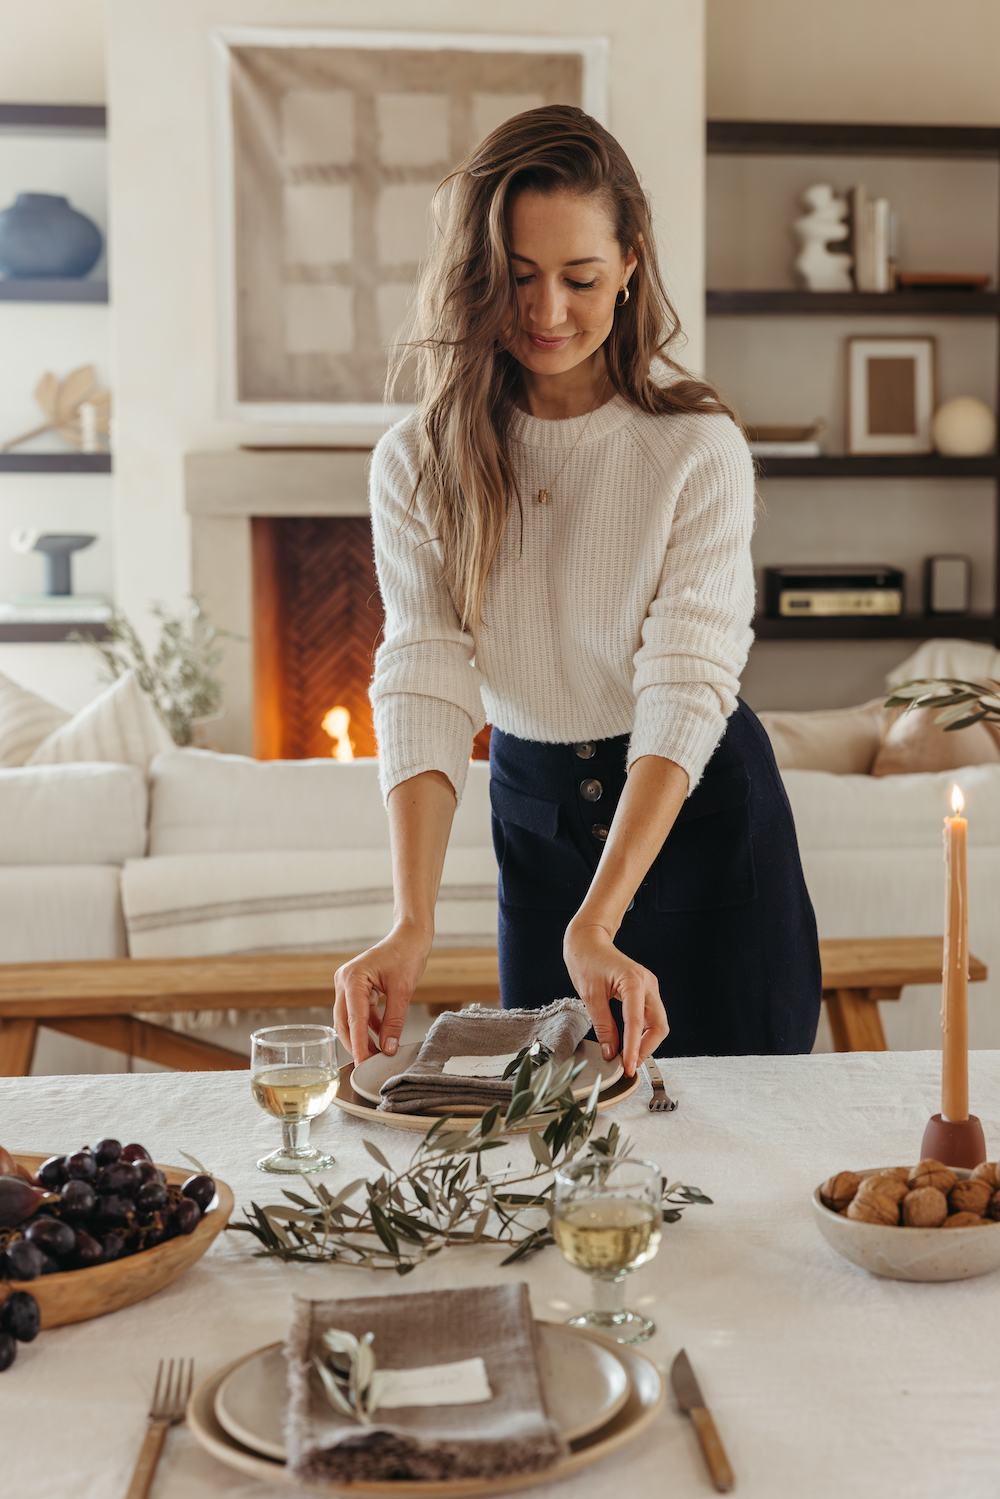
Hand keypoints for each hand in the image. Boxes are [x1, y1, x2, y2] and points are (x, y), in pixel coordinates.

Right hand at [334, 922, 432, 1065]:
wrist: (411, 936)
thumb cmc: (407, 954)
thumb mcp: (403, 991)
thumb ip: (394, 1022)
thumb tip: (389, 1049)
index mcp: (352, 978)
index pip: (354, 1019)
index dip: (358, 1044)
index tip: (362, 1064)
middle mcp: (344, 980)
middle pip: (345, 1021)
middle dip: (356, 1044)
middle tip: (369, 1065)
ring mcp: (348, 983)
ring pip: (350, 1019)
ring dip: (363, 1036)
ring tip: (377, 1054)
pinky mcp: (356, 987)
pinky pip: (359, 1012)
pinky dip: (369, 1025)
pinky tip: (381, 1036)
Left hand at [563, 918, 668, 1076]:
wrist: (588, 940)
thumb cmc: (586, 961)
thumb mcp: (590, 997)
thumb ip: (603, 1026)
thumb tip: (610, 1052)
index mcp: (633, 982)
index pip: (637, 1023)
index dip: (633, 1049)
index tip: (627, 1067)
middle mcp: (647, 984)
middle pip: (658, 1025)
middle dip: (646, 1048)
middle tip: (629, 1065)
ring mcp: (649, 986)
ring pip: (657, 1022)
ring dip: (646, 1041)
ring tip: (628, 1056)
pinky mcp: (646, 990)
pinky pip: (651, 1016)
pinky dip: (643, 1032)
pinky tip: (631, 1042)